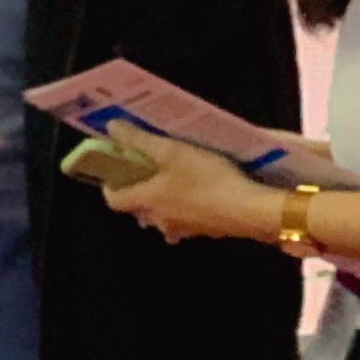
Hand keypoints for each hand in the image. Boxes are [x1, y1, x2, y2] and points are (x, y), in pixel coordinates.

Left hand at [94, 122, 271, 245]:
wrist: (248, 210)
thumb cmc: (206, 179)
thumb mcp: (172, 152)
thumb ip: (140, 140)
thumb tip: (111, 127)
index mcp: (146, 201)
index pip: (114, 201)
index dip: (110, 187)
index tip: (115, 172)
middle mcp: (159, 220)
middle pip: (139, 209)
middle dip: (140, 192)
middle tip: (148, 171)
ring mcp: (183, 229)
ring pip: (163, 217)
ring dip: (164, 202)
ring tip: (174, 182)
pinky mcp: (205, 231)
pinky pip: (187, 220)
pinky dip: (187, 209)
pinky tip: (201, 195)